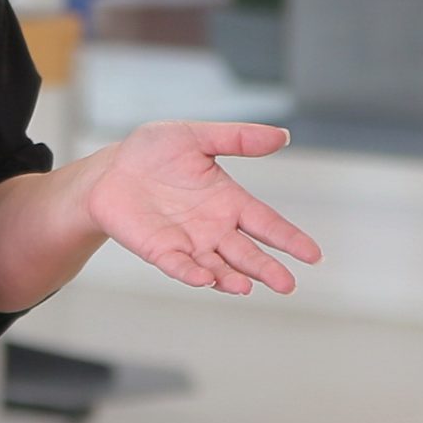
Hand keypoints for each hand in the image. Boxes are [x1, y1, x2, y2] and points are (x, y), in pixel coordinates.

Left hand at [85, 120, 320, 295]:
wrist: (110, 170)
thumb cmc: (152, 152)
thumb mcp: (196, 137)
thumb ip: (237, 138)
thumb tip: (283, 136)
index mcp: (229, 201)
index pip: (267, 223)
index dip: (289, 239)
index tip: (313, 255)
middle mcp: (214, 227)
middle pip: (247, 253)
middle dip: (267, 269)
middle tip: (288, 285)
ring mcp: (188, 242)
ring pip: (218, 266)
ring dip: (232, 278)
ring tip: (247, 286)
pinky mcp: (160, 251)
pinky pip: (179, 266)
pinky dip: (192, 273)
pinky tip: (206, 279)